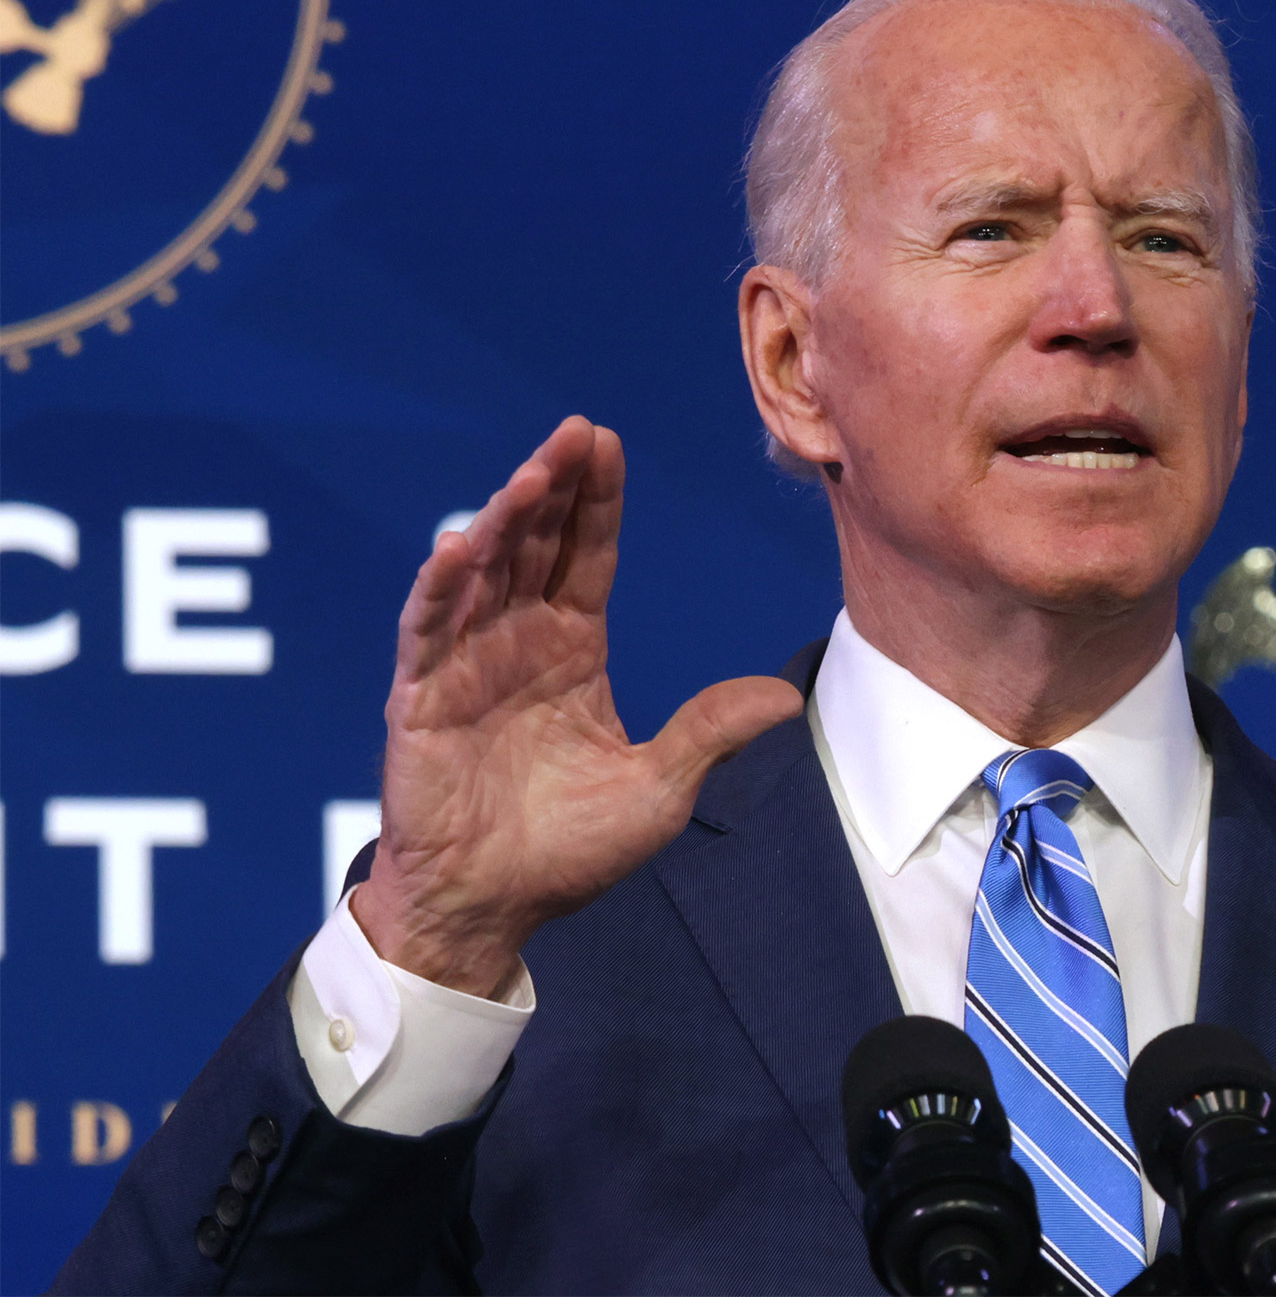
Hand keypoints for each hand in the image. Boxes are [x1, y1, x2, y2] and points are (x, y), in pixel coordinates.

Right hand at [353, 417, 803, 996]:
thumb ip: (710, 734)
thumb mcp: (659, 789)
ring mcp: (464, 666)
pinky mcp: (420, 701)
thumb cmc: (570, 853)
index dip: (597, 502)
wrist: (493, 910)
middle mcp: (517, 644)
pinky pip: (427, 632)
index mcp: (572, 651)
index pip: (587, 557)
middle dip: (554, 487)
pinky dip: (439, 588)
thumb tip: (789, 700)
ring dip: (501, 520)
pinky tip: (457, 546)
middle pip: (536, 545)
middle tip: (575, 431)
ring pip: (482, 573)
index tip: (607, 442)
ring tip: (532, 475)